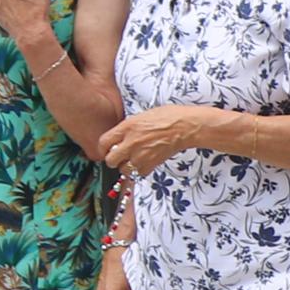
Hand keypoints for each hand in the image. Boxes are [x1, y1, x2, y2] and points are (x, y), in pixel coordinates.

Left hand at [100, 107, 223, 174]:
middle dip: (113, 160)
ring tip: (134, 161)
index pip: (104, 142)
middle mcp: (131, 142)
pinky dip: (140, 171)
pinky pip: (138, 174)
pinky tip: (145, 163)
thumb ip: (128, 127)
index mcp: (127, 127)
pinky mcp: (151, 164)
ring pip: (123, 170)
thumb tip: (120, 136)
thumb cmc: (169, 117)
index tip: (106, 150)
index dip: (103, 148)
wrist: (186, 126)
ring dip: (126, 167)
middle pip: (110, 160)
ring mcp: (141, 154)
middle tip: (120, 157)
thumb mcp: (143, 115)